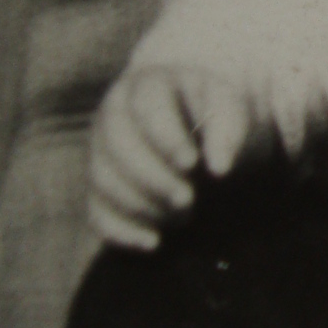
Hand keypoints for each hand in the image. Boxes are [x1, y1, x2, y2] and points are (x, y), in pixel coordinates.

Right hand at [88, 65, 261, 248]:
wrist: (198, 127)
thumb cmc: (213, 114)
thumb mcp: (229, 108)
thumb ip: (229, 129)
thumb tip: (220, 168)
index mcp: (146, 85)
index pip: (146, 107)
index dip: (166, 138)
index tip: (192, 164)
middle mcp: (114, 116)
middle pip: (118, 147)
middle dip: (154, 179)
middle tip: (189, 200)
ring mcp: (100, 153)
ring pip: (105, 181)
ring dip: (143, 206)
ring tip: (184, 216)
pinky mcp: (99, 188)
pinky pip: (97, 213)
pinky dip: (122, 232)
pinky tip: (154, 242)